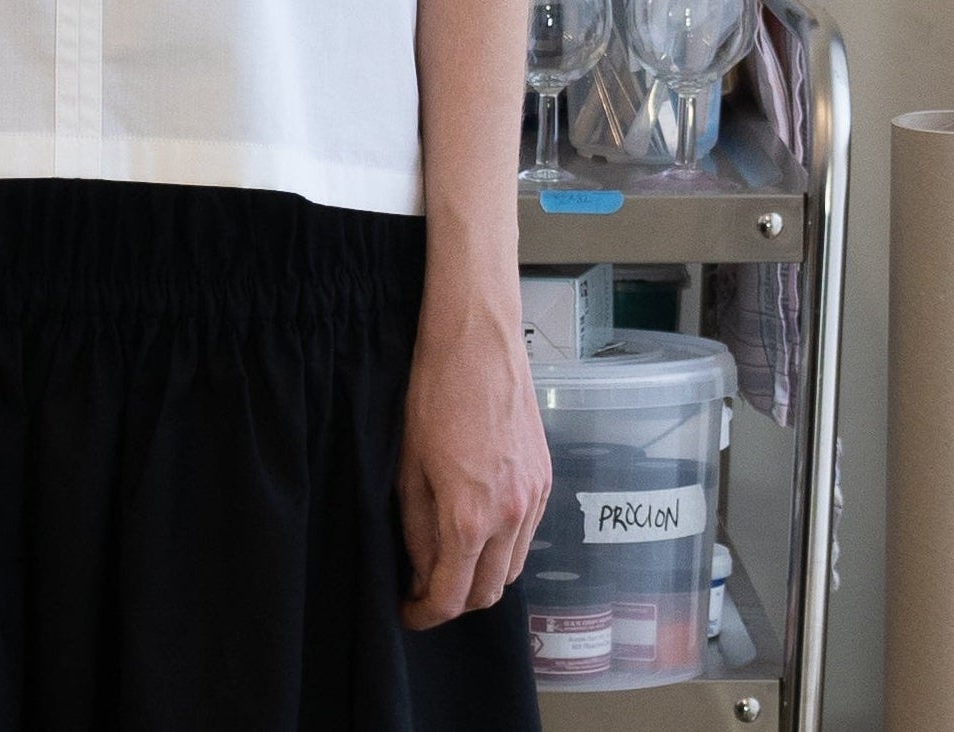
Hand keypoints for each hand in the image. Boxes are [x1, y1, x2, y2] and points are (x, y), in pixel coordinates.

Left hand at [396, 285, 549, 629]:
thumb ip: (415, 528)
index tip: (408, 612)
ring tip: (449, 556)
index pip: (452, 596)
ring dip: (482, 575)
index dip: (425, 613)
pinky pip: (527, 534)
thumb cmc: (434, 391)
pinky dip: (504, 545)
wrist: (476, 340)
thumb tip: (420, 569)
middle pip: (488, 593)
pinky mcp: (545, 478)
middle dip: (455, 600)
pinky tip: (478, 524)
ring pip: (512, 567)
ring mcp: (533, 497)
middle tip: (424, 588)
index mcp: (470, 516)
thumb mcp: (408, 466)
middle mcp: (511, 515)